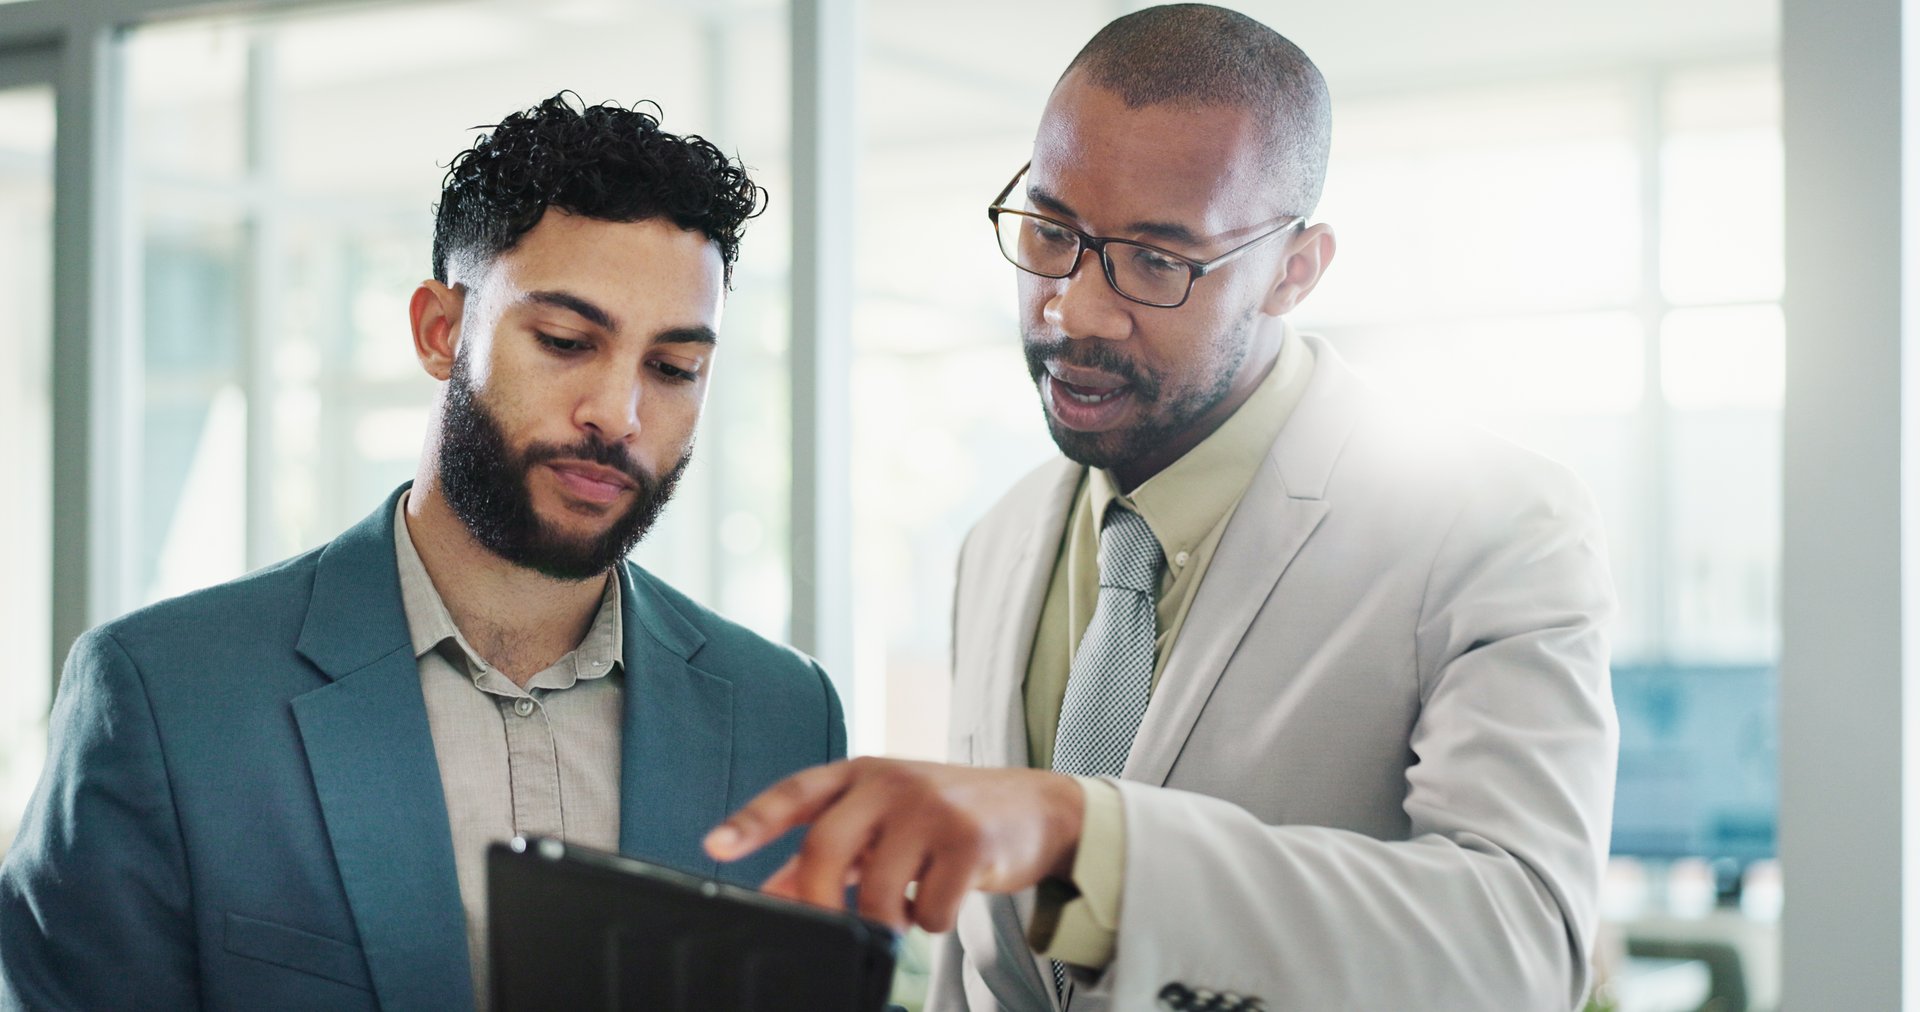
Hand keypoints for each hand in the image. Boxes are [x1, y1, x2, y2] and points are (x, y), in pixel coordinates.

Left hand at [703, 757, 1084, 931]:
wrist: (1037, 807)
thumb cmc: (947, 816)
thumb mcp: (885, 820)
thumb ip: (831, 851)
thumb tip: (773, 892)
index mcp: (860, 773)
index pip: (795, 793)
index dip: (751, 821)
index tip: (713, 846)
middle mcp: (890, 781)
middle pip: (826, 848)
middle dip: (821, 903)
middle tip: (833, 928)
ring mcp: (931, 807)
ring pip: (878, 893)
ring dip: (889, 919)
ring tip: (908, 904)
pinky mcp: (970, 840)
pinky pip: (929, 910)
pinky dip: (932, 922)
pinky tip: (945, 896)